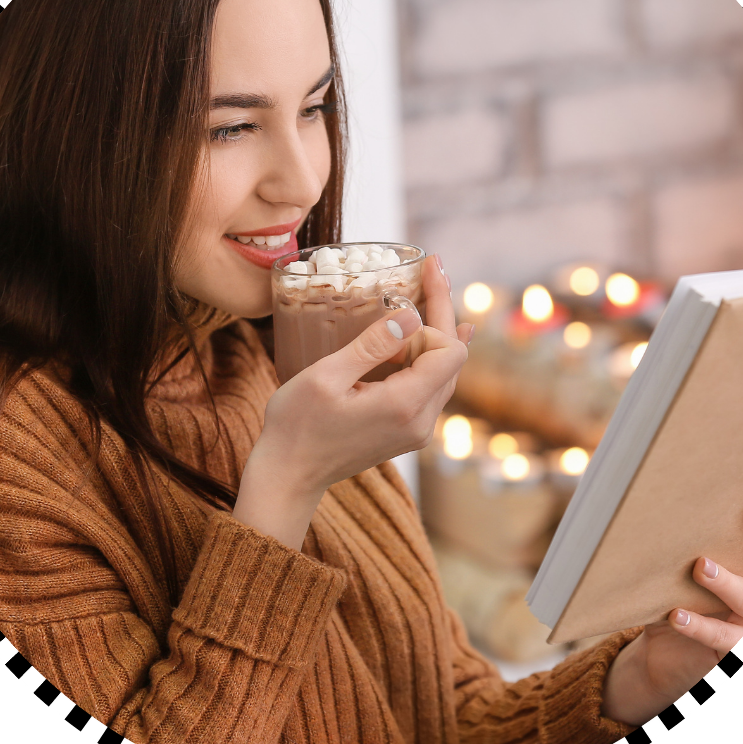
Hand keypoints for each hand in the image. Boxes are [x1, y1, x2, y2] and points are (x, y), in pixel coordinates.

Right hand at [234, 255, 472, 547]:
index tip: (408, 293)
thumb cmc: (297, 426)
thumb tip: (411, 315)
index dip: (435, 318)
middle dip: (442, 312)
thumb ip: (373, 345)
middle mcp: (421, 421)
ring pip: (444, 372)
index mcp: (405, 405)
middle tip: (434, 267)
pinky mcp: (407, 432)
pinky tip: (427, 334)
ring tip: (430, 290)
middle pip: (453, 358)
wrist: (289, 476)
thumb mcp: (327, 376)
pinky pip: (431, 387)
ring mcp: (417, 430)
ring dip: (435, 333)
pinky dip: (427, 356)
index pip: (451, 351)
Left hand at [601, 494, 742, 726]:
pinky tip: (676, 615)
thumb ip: (704, 547)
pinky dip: (698, 626)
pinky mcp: (734, 650)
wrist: (672, 653)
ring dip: (726, 583)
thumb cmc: (693, 598)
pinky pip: (719, 637)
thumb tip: (677, 500)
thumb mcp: (706, 572)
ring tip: (701, 566)